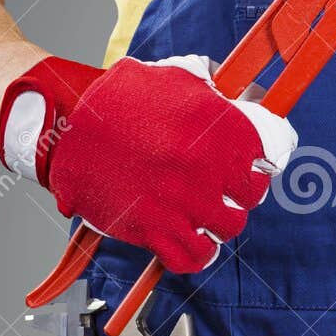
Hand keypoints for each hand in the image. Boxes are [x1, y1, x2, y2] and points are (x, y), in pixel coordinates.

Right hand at [0, 55, 296, 272]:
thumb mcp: (174, 78)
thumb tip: (253, 94)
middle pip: (252, 196)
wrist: (64, 124)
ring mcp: (181, 202)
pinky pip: (193, 257)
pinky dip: (198, 253)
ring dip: (220, 221)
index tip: (255, 163)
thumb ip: (217, 88)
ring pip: (228, 227)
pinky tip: (194, 239)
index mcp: (219, 128)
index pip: (271, 153)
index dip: (264, 159)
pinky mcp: (152, 229)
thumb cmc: (121, 99)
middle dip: (240, 192)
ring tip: (205, 210)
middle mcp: (206, 168)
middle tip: (224, 187)